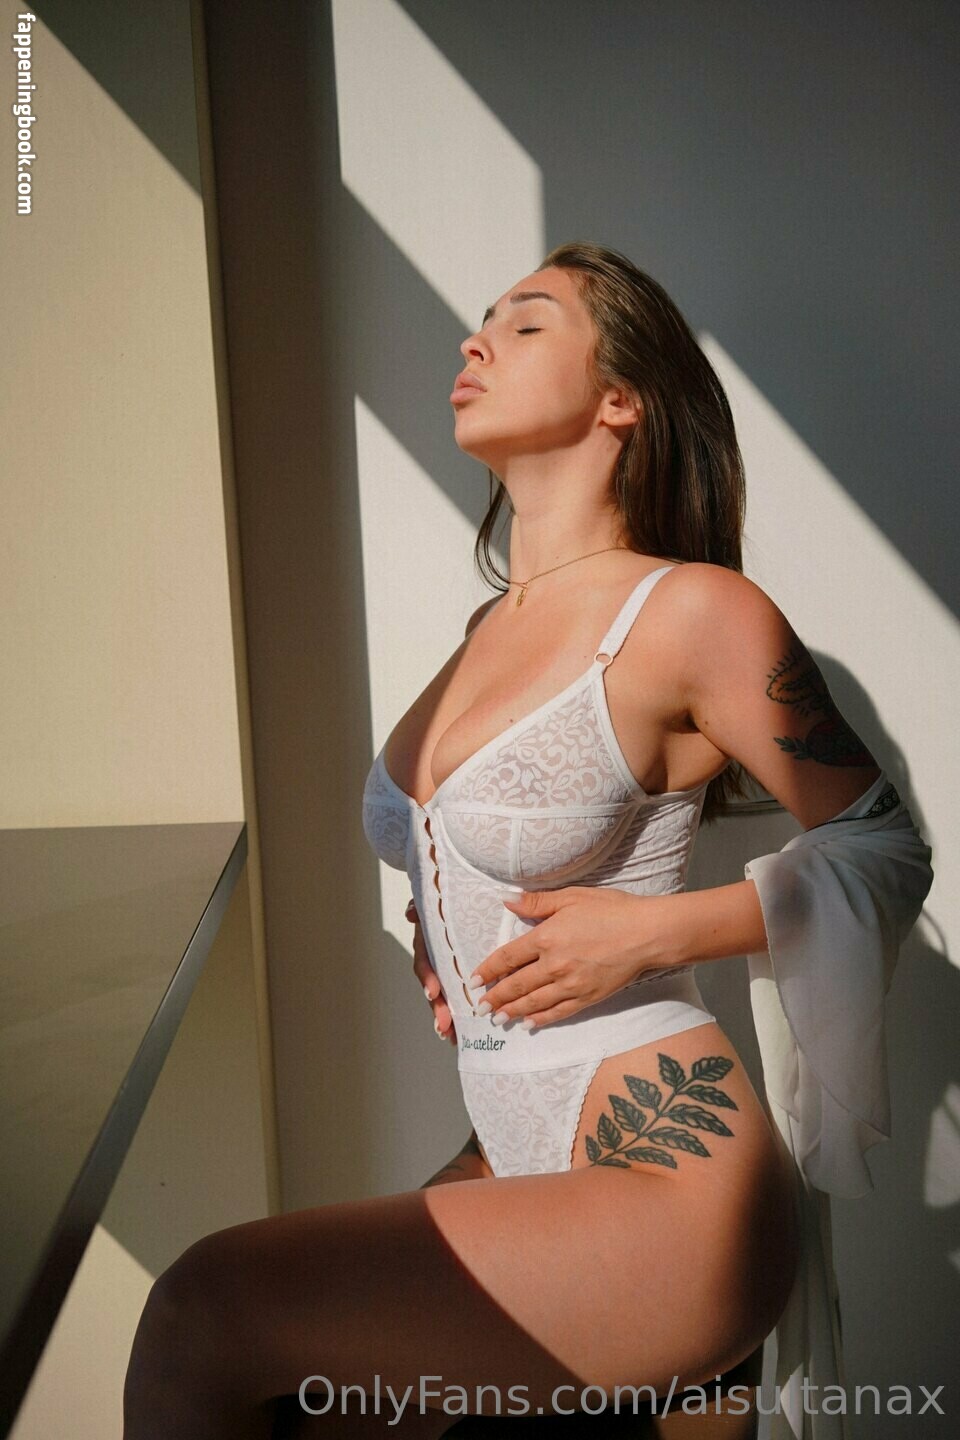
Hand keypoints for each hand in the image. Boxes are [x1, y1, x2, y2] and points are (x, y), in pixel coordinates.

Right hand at [406, 898, 456, 1045]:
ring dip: (445, 1016)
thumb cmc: (440, 901)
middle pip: (433, 988)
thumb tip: (410, 914)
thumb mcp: (430, 902)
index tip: (434, 993)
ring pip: (443, 996)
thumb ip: (419, 908)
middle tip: (445, 1027)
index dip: (428, 978)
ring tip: (451, 1036)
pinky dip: (457, 1012)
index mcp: (427, 944)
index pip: (424, 963)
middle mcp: (434, 960)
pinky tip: (461, 1031)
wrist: (450, 898)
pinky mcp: (459, 975)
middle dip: (438, 1008)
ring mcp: (445, 970)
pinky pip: (457, 995)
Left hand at [467, 886, 684, 1028]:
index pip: (507, 958)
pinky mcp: (588, 997)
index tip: (474, 980)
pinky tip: (529, 1023)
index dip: (488, 970)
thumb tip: (506, 901)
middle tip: (480, 1007)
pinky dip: (541, 1019)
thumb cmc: (611, 910)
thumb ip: (537, 902)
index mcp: (546, 937)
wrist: (647, 933)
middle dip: (495, 997)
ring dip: (512, 1011)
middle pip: (516, 985)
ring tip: (497, 1018)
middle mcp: (554, 964)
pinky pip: (558, 1012)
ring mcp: (571, 984)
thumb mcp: (571, 897)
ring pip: (533, 1002)